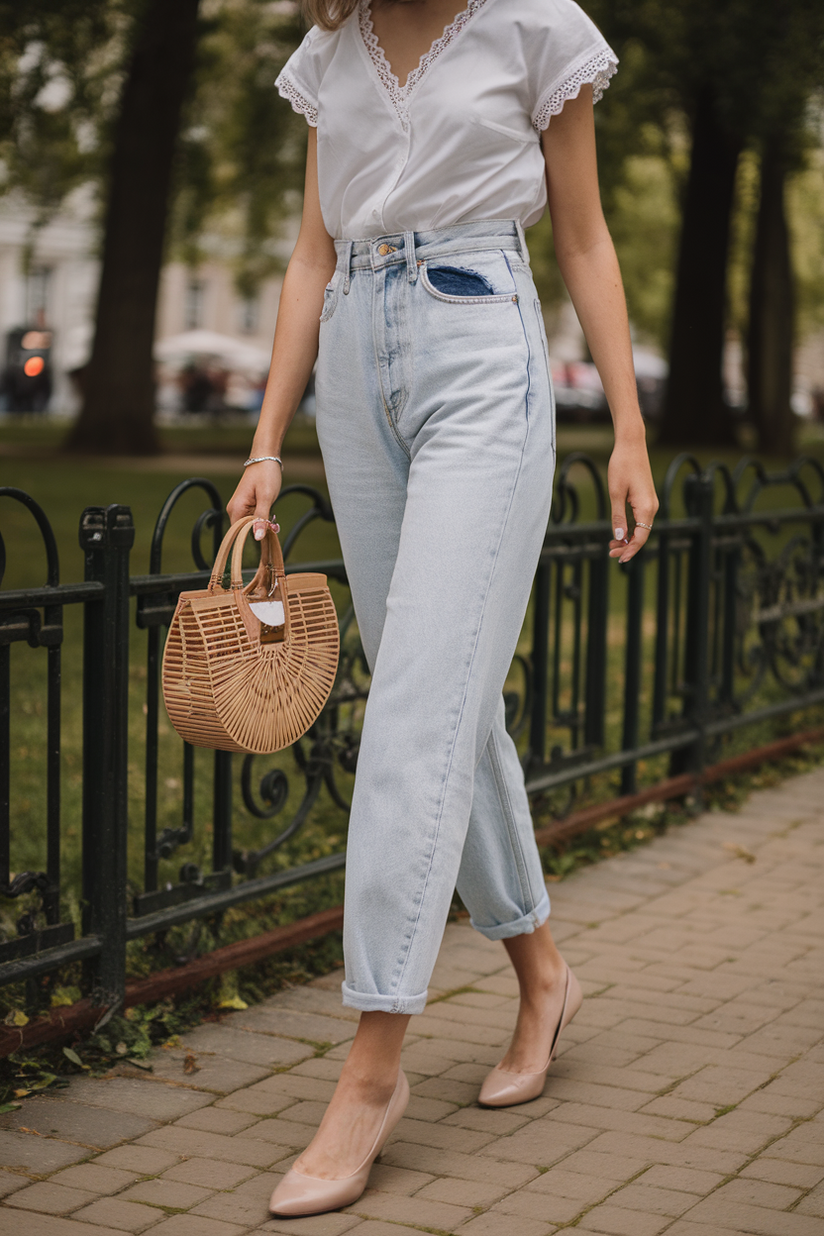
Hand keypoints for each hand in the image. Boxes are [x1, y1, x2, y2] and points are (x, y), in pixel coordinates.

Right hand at [226, 459, 282, 540]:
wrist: (266, 458)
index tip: (267, 540)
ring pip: (251, 526)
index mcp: (235, 509)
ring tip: (273, 522)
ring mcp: (240, 508)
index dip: (252, 540)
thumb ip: (261, 518)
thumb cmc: (265, 475)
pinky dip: (262, 520)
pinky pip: (253, 519)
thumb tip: (257, 538)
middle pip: (245, 531)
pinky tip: (270, 517)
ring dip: (262, 526)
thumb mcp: (266, 497)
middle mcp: (234, 510)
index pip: (238, 535)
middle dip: (260, 532)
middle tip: (274, 527)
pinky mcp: (246, 506)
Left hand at [607, 436, 657, 563]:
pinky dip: (630, 528)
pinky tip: (619, 533)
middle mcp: (652, 507)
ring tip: (612, 545)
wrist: (631, 445)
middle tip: (610, 553)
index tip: (618, 558)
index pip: (640, 537)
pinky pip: (640, 519)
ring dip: (627, 538)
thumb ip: (618, 517)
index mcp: (646, 508)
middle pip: (642, 535)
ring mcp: (650, 503)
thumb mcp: (615, 493)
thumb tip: (619, 537)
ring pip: (641, 528)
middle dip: (627, 547)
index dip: (630, 550)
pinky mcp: (646, 499)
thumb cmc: (622, 466)